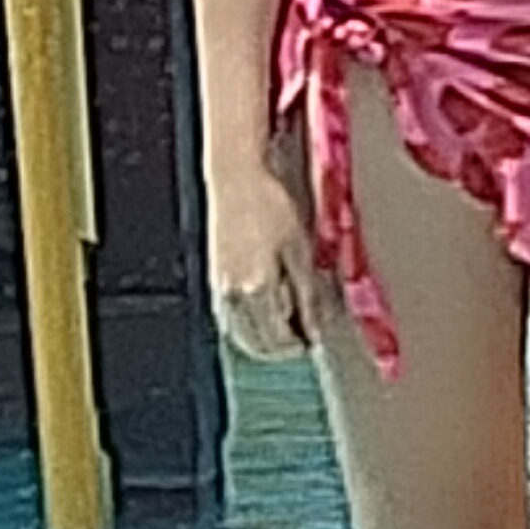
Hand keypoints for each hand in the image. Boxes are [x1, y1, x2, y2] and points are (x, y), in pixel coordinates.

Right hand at [208, 157, 315, 362]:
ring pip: (240, 336)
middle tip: (303, 338)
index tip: (315, 339)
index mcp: (258, 289)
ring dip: (263, 342)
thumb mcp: (300, 250)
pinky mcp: (214, 279)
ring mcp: (220, 289)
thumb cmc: (269, 206)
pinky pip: (229, 320)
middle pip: (258, 345)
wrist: (235, 179)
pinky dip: (247, 327)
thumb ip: (307, 296)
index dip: (300, 344)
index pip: (280, 339)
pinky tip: (263, 315)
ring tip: (286, 329)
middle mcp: (234, 296)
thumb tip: (314, 328)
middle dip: (282, 349)